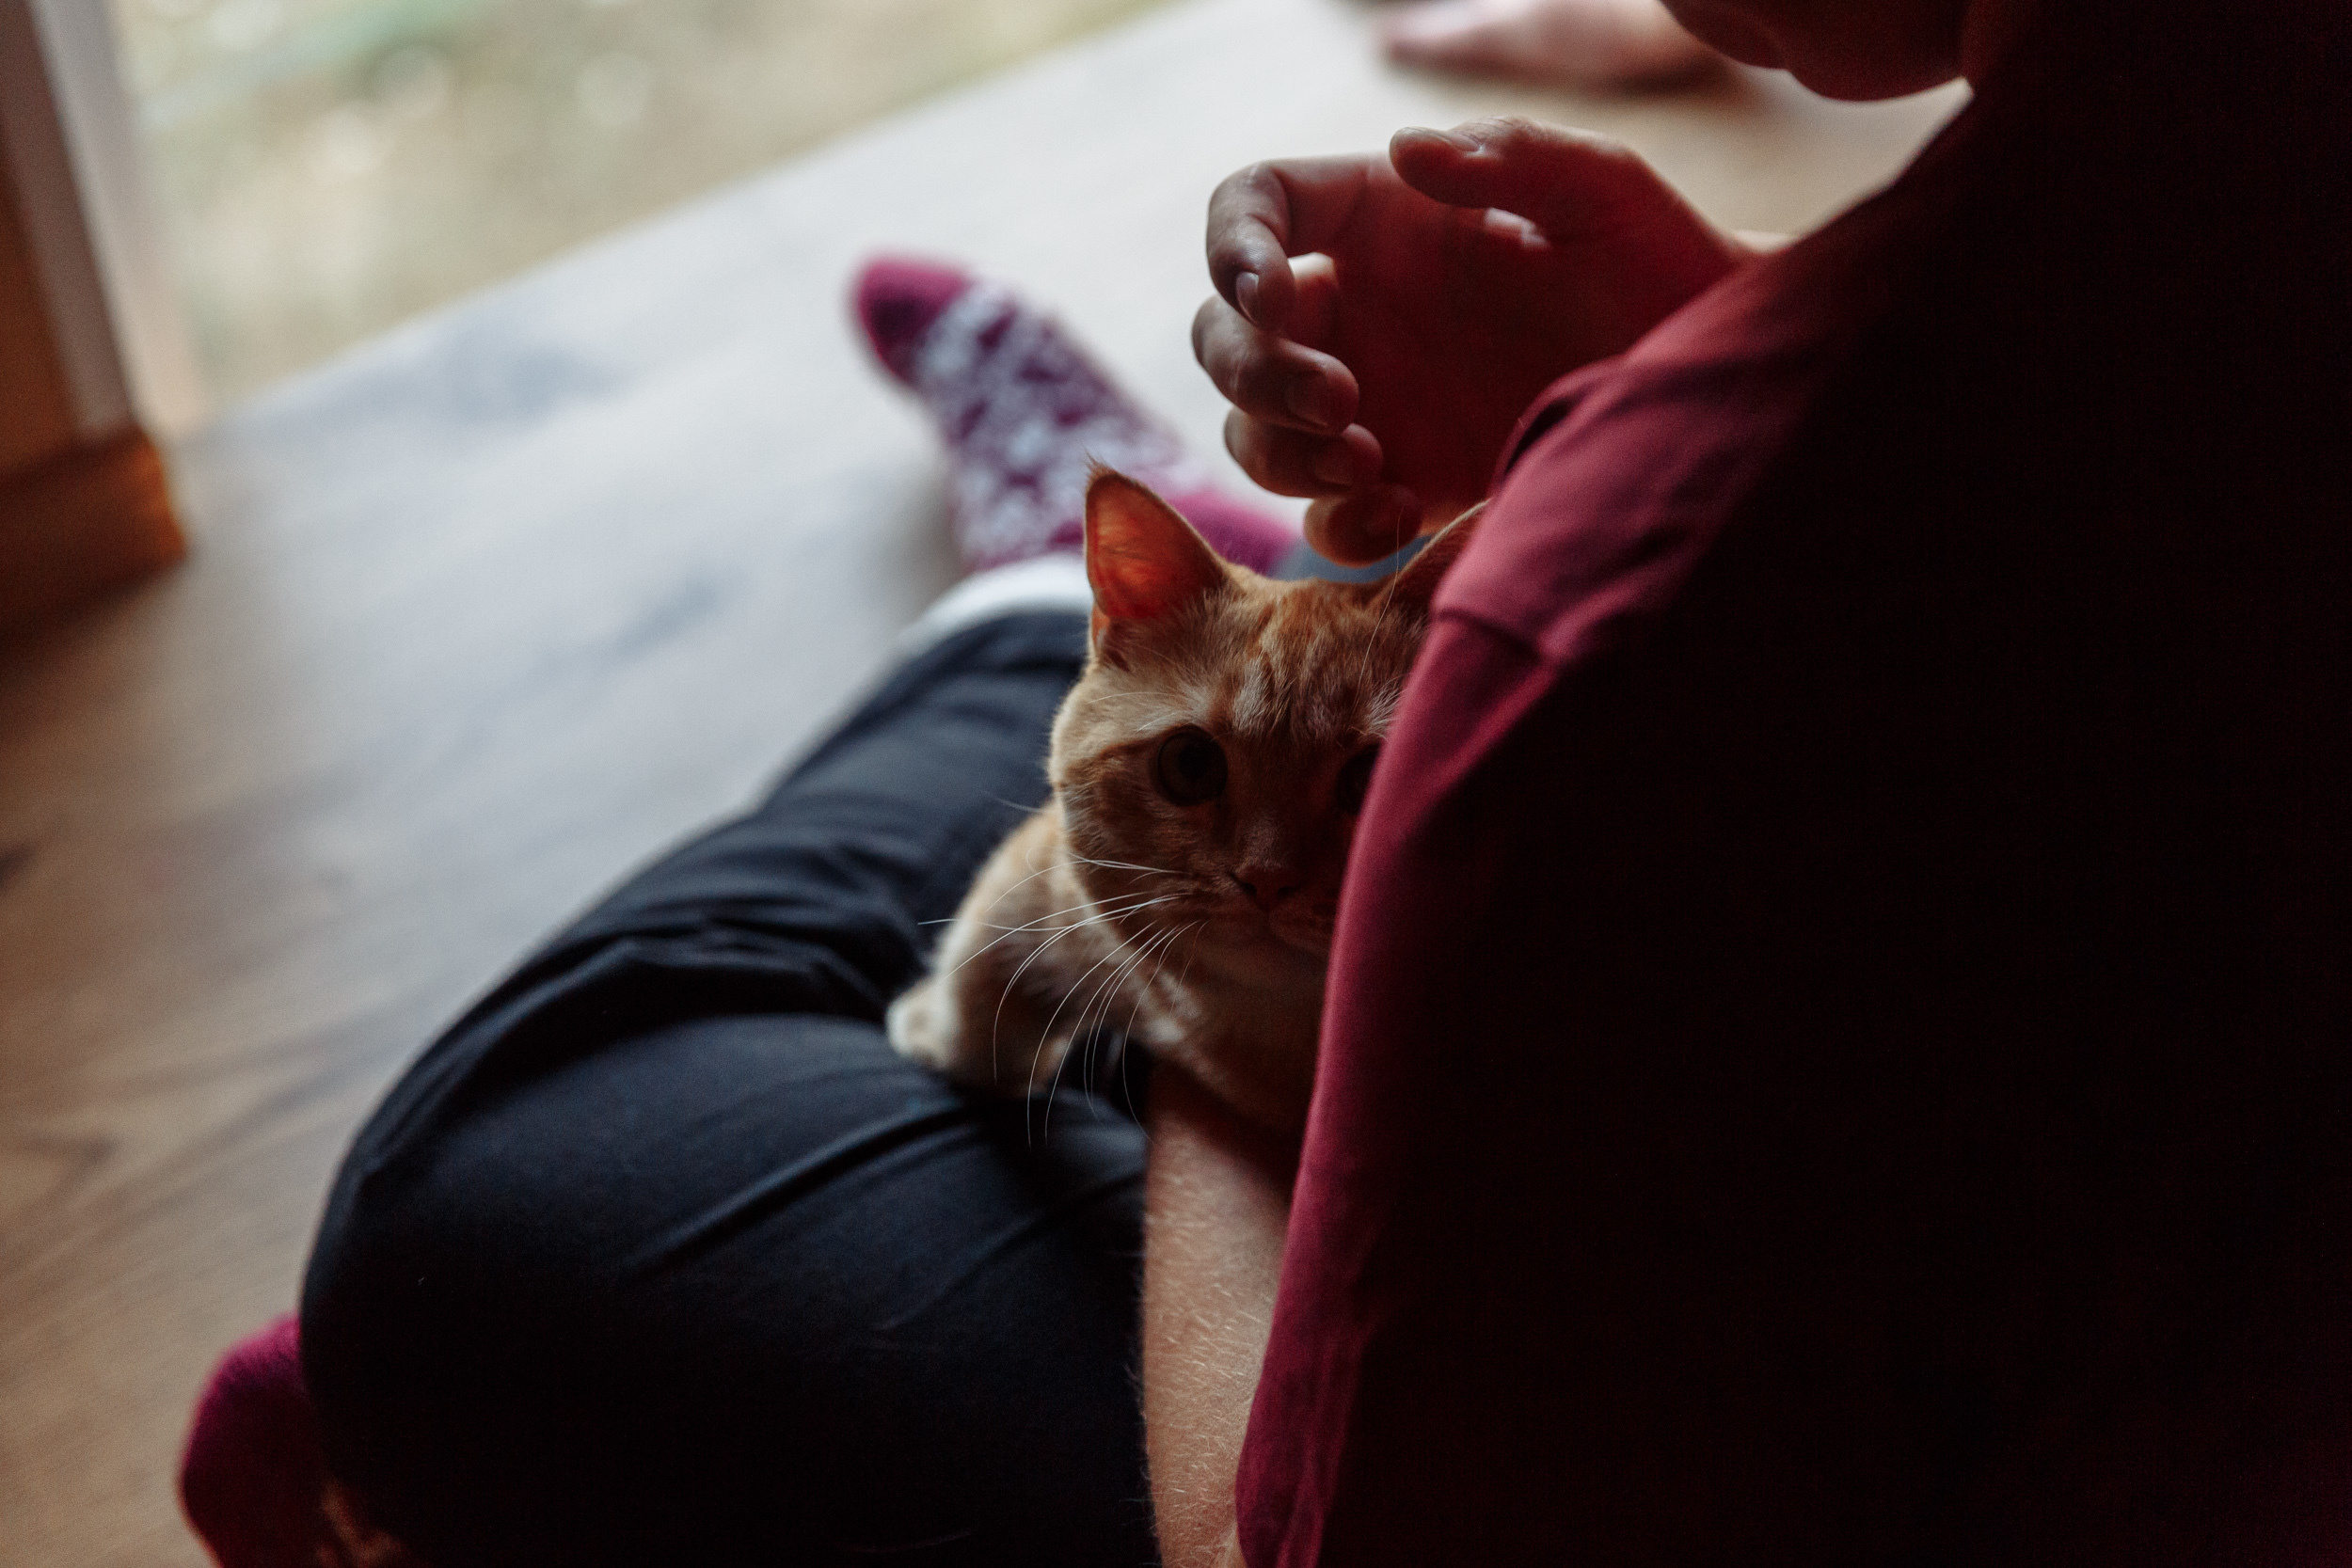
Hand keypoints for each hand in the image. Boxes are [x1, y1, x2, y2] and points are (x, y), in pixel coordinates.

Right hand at [1196, 117, 1749, 561]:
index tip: (1271, 292)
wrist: (1708, 384)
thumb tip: (1405, 150)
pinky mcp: (1402, 488)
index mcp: (1380, 221)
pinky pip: (1322, 520)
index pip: (1253, 209)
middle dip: (1255, 373)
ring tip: (1367, 460)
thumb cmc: (1661, 265)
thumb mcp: (1601, 192)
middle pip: (1224, 338)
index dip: (1233, 247)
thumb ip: (1507, 157)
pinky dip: (1337, 524)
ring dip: (1279, 453)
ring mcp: (1370, 407)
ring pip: (1251, 434)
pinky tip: (1400, 513)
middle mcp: (1357, 313)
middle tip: (1339, 401)